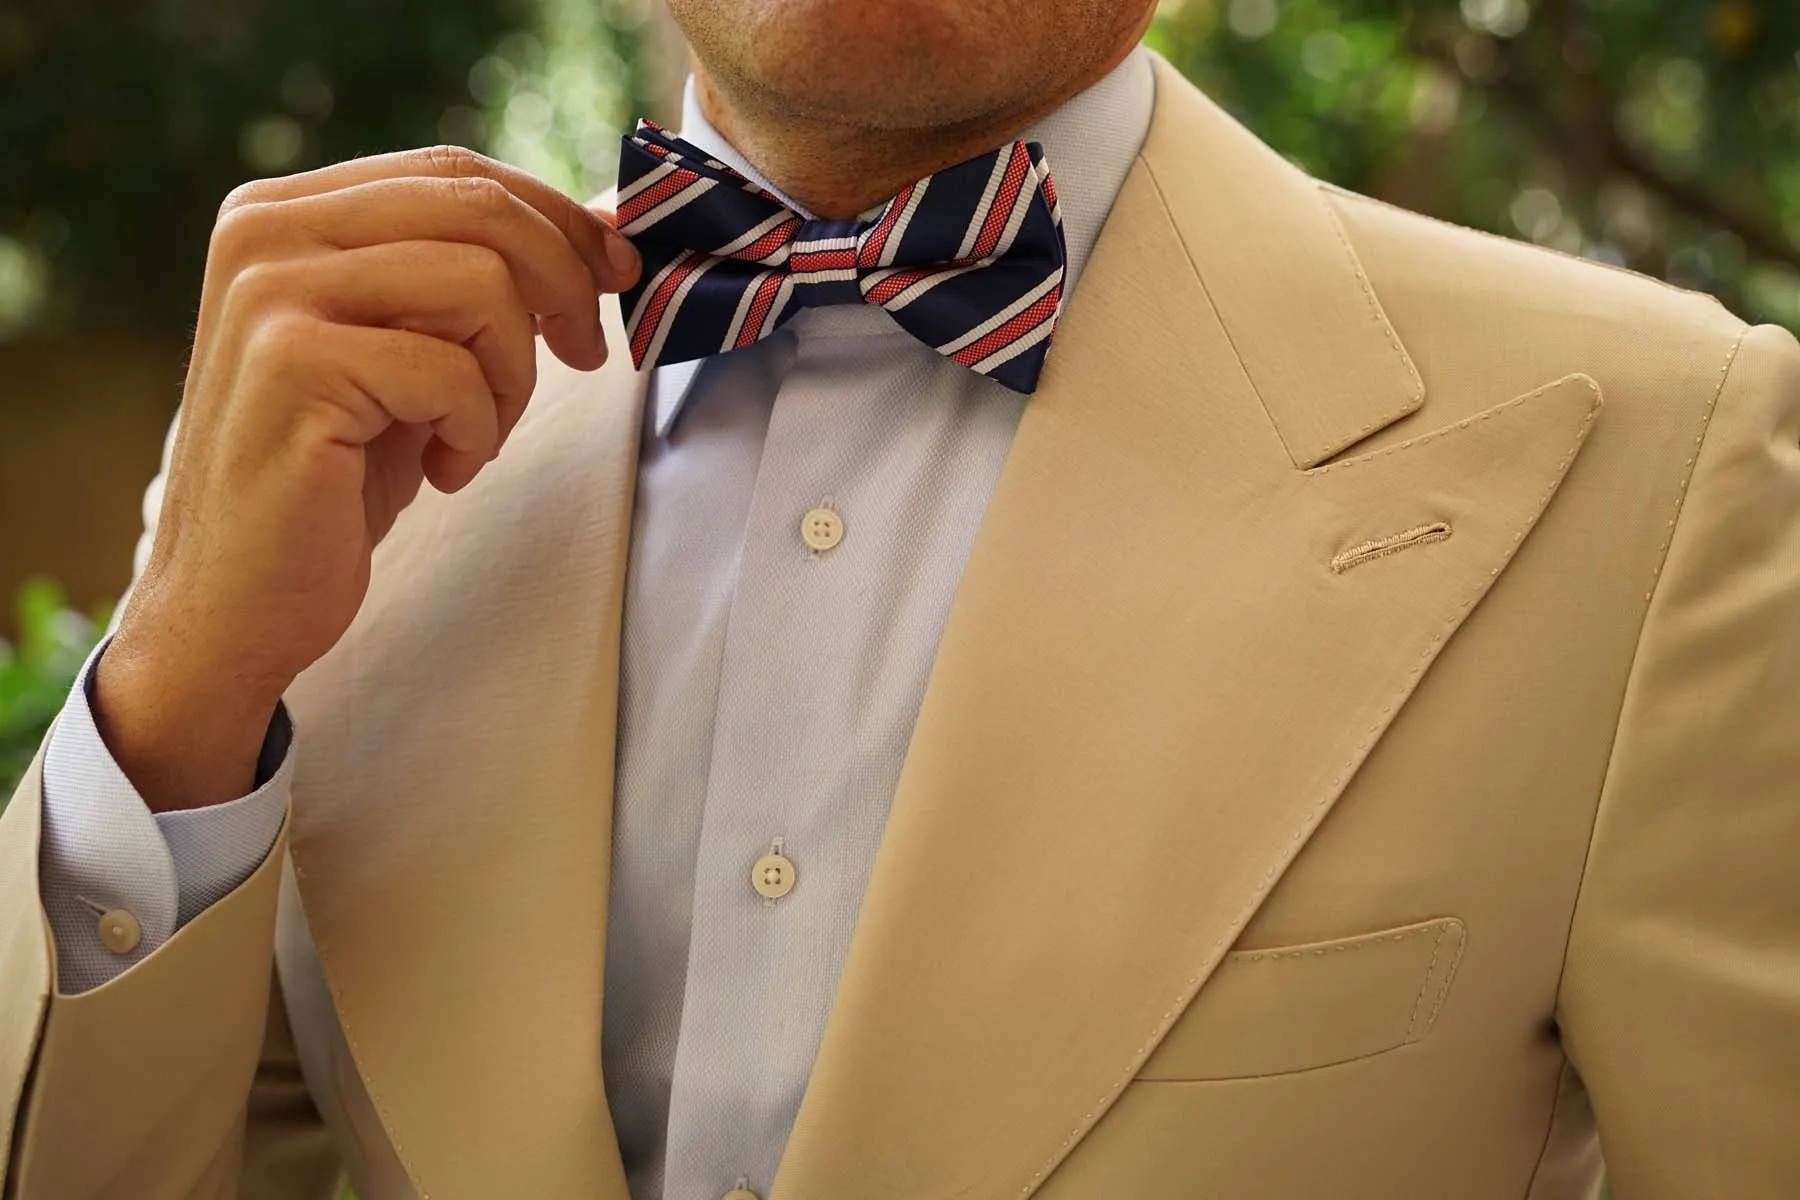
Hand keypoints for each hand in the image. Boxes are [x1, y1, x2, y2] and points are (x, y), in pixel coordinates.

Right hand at [94, 147, 641, 810]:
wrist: (240, 598)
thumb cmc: (337, 478)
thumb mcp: (412, 353)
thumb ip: (475, 279)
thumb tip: (605, 229)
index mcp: (286, 211)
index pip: (454, 172)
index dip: (556, 218)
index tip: (617, 272)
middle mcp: (264, 232)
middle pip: (479, 209)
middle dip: (565, 283)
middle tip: (587, 354)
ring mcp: (271, 293)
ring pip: (481, 282)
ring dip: (514, 373)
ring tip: (479, 433)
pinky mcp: (292, 366)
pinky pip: (454, 371)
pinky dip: (478, 430)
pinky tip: (444, 470)